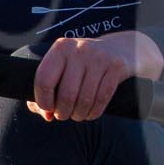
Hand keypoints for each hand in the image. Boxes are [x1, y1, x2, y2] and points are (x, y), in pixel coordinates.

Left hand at [30, 31, 156, 120]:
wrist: (120, 48)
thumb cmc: (84, 64)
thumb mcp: (64, 67)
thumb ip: (47, 89)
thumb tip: (45, 113)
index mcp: (61, 48)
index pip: (44, 79)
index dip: (43, 100)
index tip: (47, 110)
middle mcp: (79, 50)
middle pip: (66, 93)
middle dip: (63, 112)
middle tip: (63, 115)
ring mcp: (99, 58)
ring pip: (85, 98)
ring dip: (79, 114)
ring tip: (77, 116)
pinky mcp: (116, 67)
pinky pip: (102, 98)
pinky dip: (94, 112)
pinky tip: (90, 114)